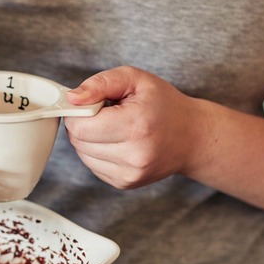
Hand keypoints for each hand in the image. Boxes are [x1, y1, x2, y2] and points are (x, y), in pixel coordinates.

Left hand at [63, 66, 208, 188]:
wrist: (192, 137)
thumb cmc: (163, 104)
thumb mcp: (135, 80)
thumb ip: (101, 83)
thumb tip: (72, 98)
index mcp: (136, 126)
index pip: (80, 126)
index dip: (77, 112)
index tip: (90, 104)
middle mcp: (134, 156)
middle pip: (78, 142)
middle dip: (83, 124)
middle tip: (104, 113)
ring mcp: (129, 174)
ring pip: (82, 155)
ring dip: (89, 139)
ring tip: (113, 127)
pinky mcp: (125, 183)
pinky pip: (93, 166)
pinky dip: (97, 152)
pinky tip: (117, 141)